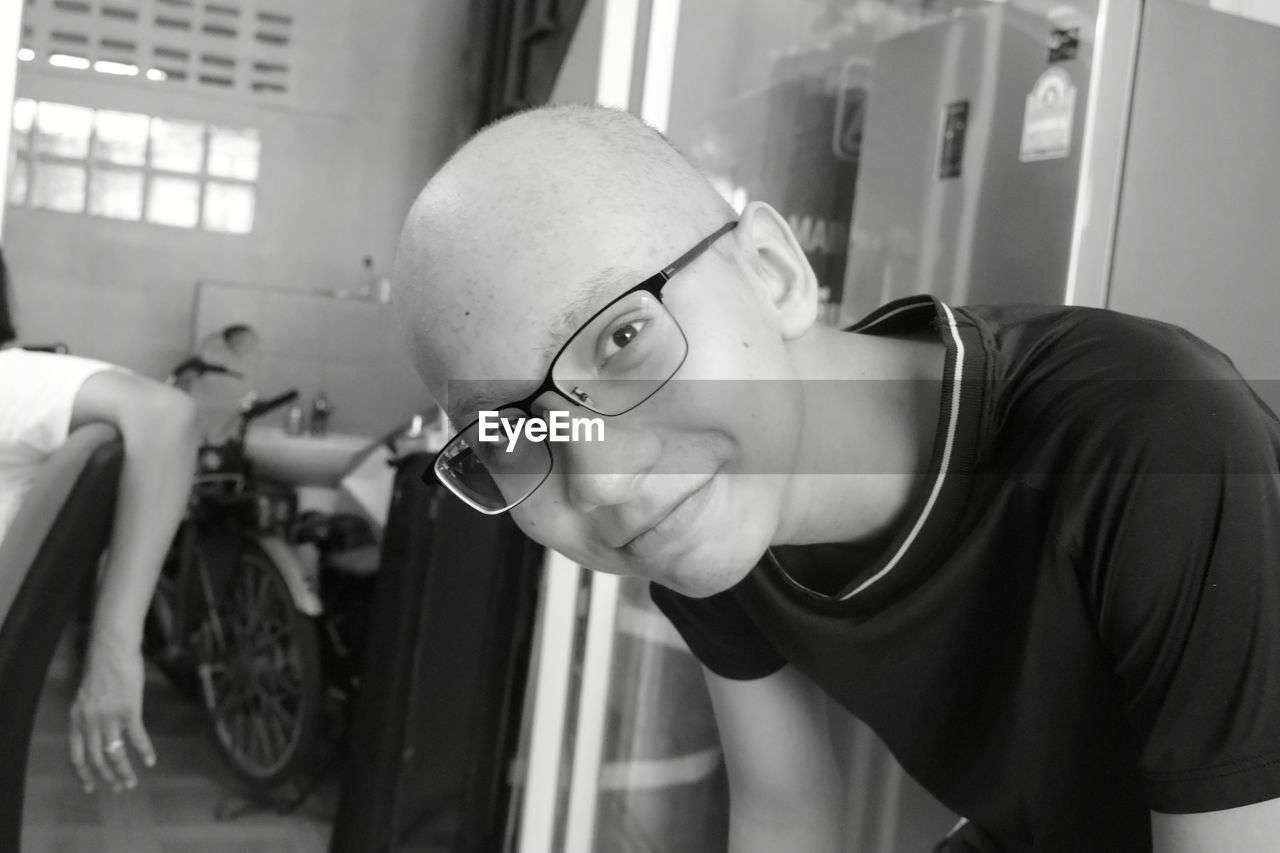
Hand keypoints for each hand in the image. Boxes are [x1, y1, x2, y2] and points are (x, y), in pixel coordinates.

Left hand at [68, 636, 155, 792]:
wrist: (112, 648)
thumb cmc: (102, 665)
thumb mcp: (87, 694)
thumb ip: (89, 713)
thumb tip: (97, 727)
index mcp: (76, 718)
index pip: (77, 755)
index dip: (84, 774)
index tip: (91, 788)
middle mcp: (89, 721)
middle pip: (96, 759)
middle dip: (107, 777)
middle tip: (120, 788)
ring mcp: (109, 717)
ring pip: (114, 753)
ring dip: (123, 771)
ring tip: (132, 782)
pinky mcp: (128, 710)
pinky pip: (136, 737)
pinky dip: (144, 751)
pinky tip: (151, 760)